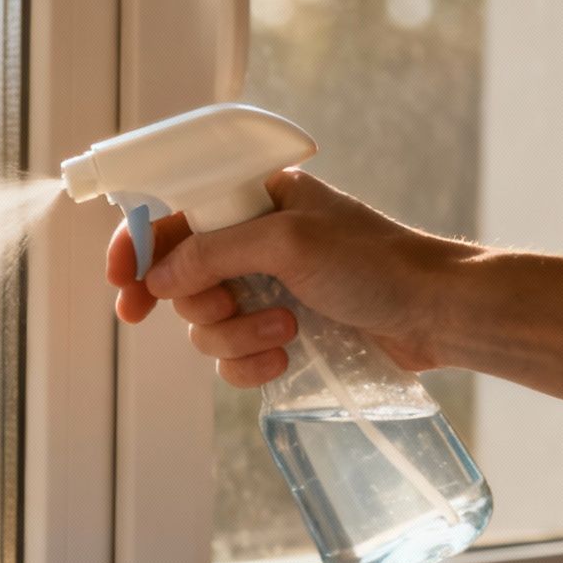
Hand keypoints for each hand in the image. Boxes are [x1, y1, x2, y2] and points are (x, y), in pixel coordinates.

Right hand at [107, 169, 473, 387]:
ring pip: (203, 325)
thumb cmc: (375, 263)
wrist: (437, 314)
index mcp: (253, 199)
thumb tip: (159, 277)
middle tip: (229, 306)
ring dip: (236, 336)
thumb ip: (214, 252)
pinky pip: (231, 359)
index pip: (172, 215)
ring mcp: (265, 289)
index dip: (139, 248)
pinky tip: (285, 357)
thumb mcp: (288, 242)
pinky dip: (250, 364)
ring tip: (285, 329)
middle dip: (201, 303)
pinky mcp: (279, 333)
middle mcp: (253, 241)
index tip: (125, 286)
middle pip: (180, 280)